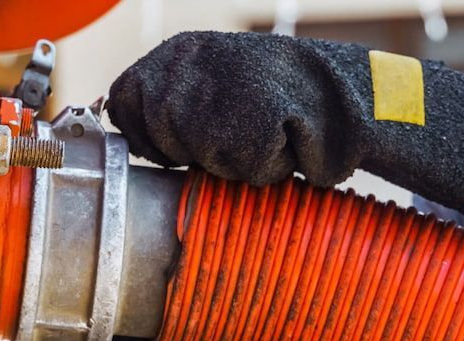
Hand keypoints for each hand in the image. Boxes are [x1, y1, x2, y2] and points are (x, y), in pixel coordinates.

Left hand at [107, 31, 463, 212]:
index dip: (143, 136)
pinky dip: (261, 166)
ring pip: (198, 154)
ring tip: (259, 135)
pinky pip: (239, 164)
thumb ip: (165, 105)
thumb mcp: (207, 89)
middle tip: (232, 136)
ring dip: (228, 161)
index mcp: (176, 52)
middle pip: (159, 133)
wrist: (344, 96)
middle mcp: (192, 61)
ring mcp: (221, 84)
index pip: (123, 101)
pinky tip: (281, 143)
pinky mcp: (253, 111)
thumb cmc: (271, 105)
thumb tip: (120, 127)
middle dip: (189, 152)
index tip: (171, 150)